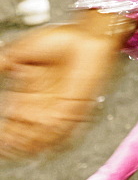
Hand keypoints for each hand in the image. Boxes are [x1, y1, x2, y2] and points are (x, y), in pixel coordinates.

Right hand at [0, 20, 125, 158]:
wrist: (88, 36)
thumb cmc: (60, 40)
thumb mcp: (22, 51)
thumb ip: (4, 62)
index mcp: (29, 94)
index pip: (13, 121)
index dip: (6, 132)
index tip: (1, 134)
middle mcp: (43, 104)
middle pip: (25, 134)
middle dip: (14, 141)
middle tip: (7, 140)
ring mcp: (59, 108)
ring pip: (42, 137)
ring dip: (29, 143)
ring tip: (19, 142)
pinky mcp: (76, 109)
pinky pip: (63, 131)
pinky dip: (50, 138)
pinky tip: (40, 139)